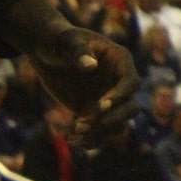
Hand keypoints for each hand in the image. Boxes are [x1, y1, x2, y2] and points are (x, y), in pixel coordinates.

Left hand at [28, 21, 139, 143]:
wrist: (49, 53)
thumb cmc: (60, 41)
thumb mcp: (67, 42)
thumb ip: (79, 51)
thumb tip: (91, 66)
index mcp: (120, 61)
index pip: (131, 83)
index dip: (119, 96)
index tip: (99, 106)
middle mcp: (119, 82)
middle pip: (131, 107)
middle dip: (110, 120)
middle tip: (82, 124)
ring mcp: (108, 99)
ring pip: (117, 125)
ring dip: (99, 134)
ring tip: (73, 135)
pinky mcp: (94, 112)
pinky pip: (100, 131)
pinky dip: (89, 139)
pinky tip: (69, 137)